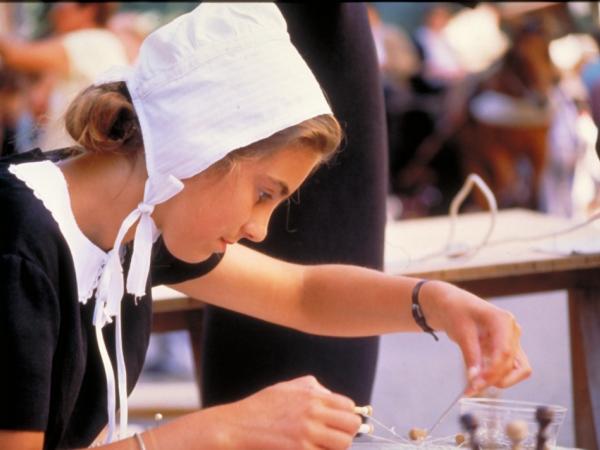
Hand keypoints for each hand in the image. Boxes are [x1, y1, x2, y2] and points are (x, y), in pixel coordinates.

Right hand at [217, 375, 361, 449]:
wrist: (237, 427)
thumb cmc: (260, 407)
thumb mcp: (287, 387)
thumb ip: (312, 388)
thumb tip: (331, 396)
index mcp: (312, 396)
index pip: (349, 406)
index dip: (347, 415)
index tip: (340, 422)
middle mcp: (313, 413)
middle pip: (352, 425)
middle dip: (348, 431)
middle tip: (336, 436)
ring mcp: (308, 435)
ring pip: (344, 444)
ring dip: (338, 446)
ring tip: (325, 445)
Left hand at [423, 281, 531, 394]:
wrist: (453, 305)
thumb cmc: (456, 311)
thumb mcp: (460, 332)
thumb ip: (470, 356)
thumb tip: (475, 380)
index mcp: (503, 320)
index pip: (505, 352)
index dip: (492, 372)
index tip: (476, 384)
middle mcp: (512, 331)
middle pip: (512, 364)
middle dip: (493, 379)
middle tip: (471, 388)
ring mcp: (512, 340)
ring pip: (518, 370)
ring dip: (498, 380)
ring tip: (474, 385)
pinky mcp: (508, 350)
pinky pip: (510, 369)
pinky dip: (496, 377)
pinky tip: (477, 381)